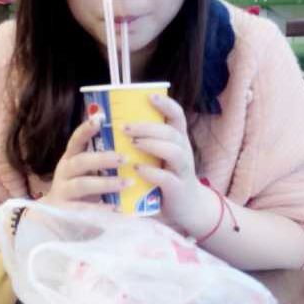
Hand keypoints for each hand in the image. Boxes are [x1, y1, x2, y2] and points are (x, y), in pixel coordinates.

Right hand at [42, 119, 131, 209]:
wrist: (55, 220)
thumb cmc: (80, 189)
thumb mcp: (87, 171)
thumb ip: (101, 159)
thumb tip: (131, 141)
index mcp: (70, 158)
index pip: (76, 140)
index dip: (86, 129)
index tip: (100, 118)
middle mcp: (64, 172)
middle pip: (81, 161)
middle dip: (103, 158)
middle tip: (125, 158)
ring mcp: (63, 192)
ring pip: (82, 184)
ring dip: (106, 183)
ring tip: (127, 183)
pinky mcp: (65, 212)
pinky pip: (84, 209)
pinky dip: (101, 208)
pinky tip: (118, 209)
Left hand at [123, 94, 208, 231]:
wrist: (188, 208)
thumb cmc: (167, 175)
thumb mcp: (160, 155)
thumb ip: (145, 141)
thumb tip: (115, 125)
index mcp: (178, 139)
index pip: (177, 115)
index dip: (166, 104)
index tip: (149, 96)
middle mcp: (183, 150)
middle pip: (171, 131)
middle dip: (147, 127)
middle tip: (124, 127)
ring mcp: (183, 169)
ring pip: (173, 151)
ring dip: (151, 145)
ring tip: (133, 144)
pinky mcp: (178, 189)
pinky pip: (167, 177)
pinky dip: (151, 172)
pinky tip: (137, 169)